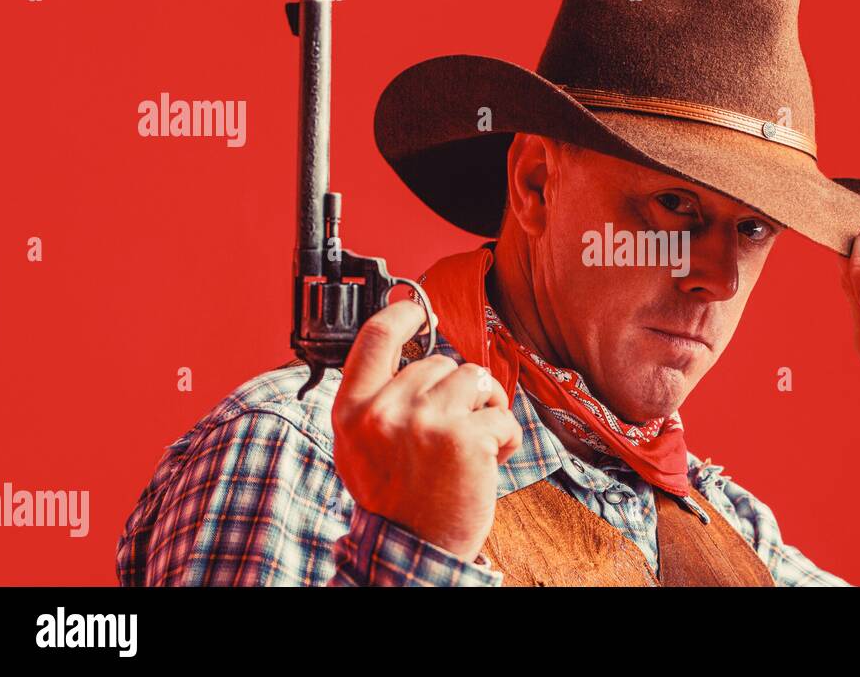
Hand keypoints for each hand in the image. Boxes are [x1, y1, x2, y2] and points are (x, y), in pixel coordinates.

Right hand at [331, 298, 522, 562]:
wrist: (411, 550)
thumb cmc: (394, 499)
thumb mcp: (359, 446)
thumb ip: (375, 400)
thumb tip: (406, 353)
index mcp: (353, 410)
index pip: (374, 339)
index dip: (400, 316)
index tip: (416, 310)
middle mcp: (386, 410)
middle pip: (439, 363)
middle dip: (456, 393)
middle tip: (450, 435)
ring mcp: (427, 421)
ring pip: (475, 379)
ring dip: (484, 407)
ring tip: (472, 444)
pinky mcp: (466, 437)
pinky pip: (503, 415)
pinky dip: (505, 439)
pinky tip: (488, 463)